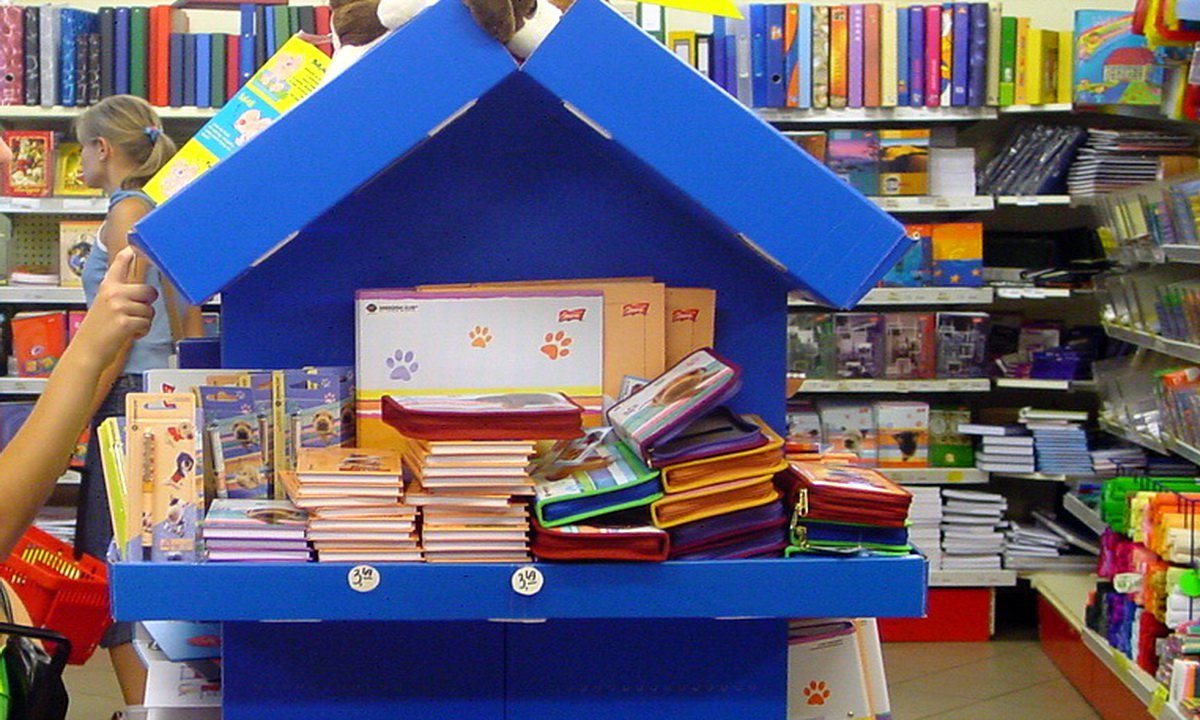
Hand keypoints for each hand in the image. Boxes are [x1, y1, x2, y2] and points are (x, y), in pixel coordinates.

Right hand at [74, 247, 156, 363]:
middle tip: (134, 314)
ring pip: (149, 310)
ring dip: (143, 321)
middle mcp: (113, 293)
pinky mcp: (125, 321)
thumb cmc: (98, 330)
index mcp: (107, 287)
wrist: (87, 350)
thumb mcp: (105, 304)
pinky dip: (142, 331)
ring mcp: (119, 306)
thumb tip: (143, 290)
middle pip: (149, 291)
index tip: (135, 245)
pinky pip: (147, 323)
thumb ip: (120, 293)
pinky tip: (128, 334)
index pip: (120, 265)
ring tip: (127, 326)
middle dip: (147, 304)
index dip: (129, 255)